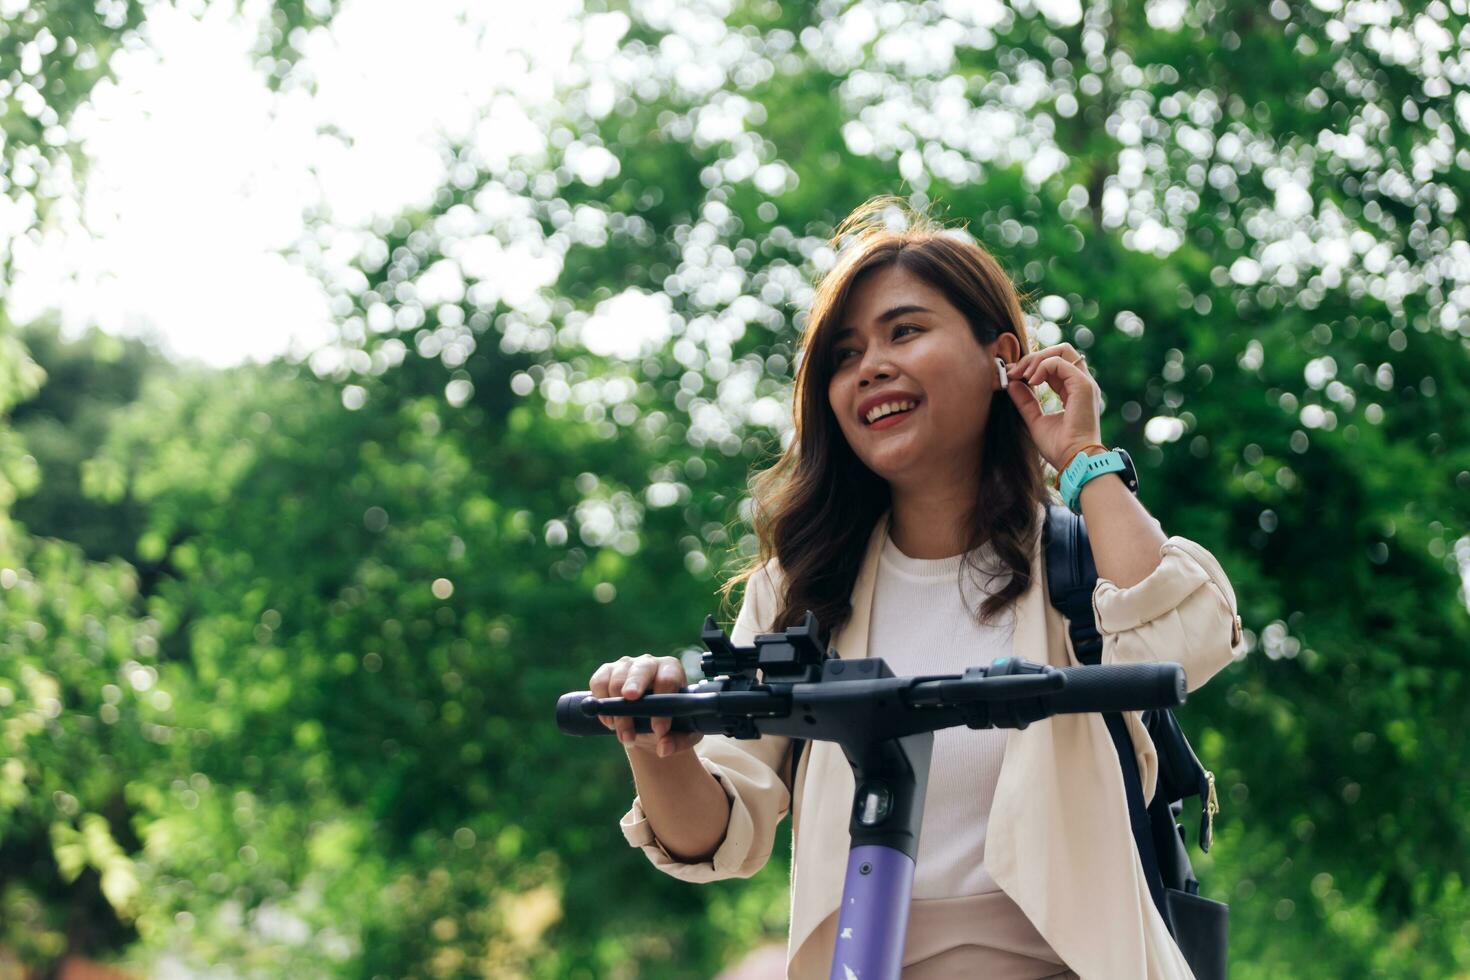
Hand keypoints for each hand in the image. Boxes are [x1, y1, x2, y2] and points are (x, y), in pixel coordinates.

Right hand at [588, 654, 703, 758]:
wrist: (651, 725)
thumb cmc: (672, 724)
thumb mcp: (684, 735)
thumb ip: (678, 741)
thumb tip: (664, 748)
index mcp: (672, 670)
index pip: (668, 679)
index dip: (663, 700)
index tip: (659, 729)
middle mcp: (649, 663)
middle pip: (641, 669)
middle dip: (635, 684)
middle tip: (630, 700)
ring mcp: (626, 666)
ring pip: (617, 680)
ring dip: (617, 710)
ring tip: (624, 734)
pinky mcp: (606, 673)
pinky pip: (598, 682)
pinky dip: (601, 703)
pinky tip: (610, 722)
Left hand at [1005, 342, 1103, 471]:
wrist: (1073, 461)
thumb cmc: (1059, 447)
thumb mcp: (1035, 420)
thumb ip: (1025, 401)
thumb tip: (1012, 383)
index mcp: (1073, 391)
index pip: (1055, 364)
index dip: (1032, 365)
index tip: (1012, 375)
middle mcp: (1081, 384)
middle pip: (1060, 351)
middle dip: (1033, 357)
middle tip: (1015, 371)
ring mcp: (1084, 383)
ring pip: (1062, 351)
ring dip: (1037, 359)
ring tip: (1022, 375)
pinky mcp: (1083, 386)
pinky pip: (1061, 362)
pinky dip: (1043, 366)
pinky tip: (1031, 381)